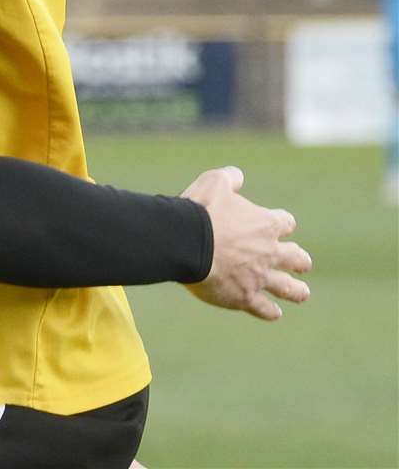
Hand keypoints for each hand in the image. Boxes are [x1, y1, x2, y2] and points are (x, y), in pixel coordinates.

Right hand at [182, 166, 311, 320]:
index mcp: (265, 225)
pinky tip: (274, 313)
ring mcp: (259, 277)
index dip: (282, 223)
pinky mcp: (245, 297)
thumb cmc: (201, 210)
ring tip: (302, 293)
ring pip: (288, 288)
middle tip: (302, 263)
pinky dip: (270, 311)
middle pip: (296, 258)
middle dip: (299, 260)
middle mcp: (269, 253)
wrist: (186, 241)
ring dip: (297, 291)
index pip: (285, 223)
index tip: (279, 224)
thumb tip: (238, 176)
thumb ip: (230, 178)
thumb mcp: (215, 182)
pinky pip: (264, 308)